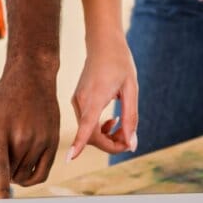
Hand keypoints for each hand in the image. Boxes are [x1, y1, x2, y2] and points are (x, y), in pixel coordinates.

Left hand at [0, 65, 59, 197]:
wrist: (31, 79)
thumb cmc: (2, 101)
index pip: (0, 166)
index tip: (0, 199)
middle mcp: (22, 136)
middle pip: (10, 174)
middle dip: (2, 175)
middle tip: (0, 161)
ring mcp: (40, 139)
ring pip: (25, 176)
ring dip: (15, 176)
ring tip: (11, 160)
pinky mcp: (53, 142)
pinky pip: (43, 174)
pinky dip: (31, 180)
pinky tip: (24, 172)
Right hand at [69, 31, 137, 160]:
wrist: (103, 43)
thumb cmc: (120, 64)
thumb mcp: (131, 90)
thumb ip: (131, 118)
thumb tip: (131, 145)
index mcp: (95, 97)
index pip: (86, 125)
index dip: (79, 143)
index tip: (70, 159)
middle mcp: (81, 102)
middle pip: (92, 136)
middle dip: (111, 144)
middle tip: (130, 138)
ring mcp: (77, 102)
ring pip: (89, 132)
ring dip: (107, 136)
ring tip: (122, 126)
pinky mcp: (77, 101)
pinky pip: (86, 124)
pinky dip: (99, 128)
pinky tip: (112, 120)